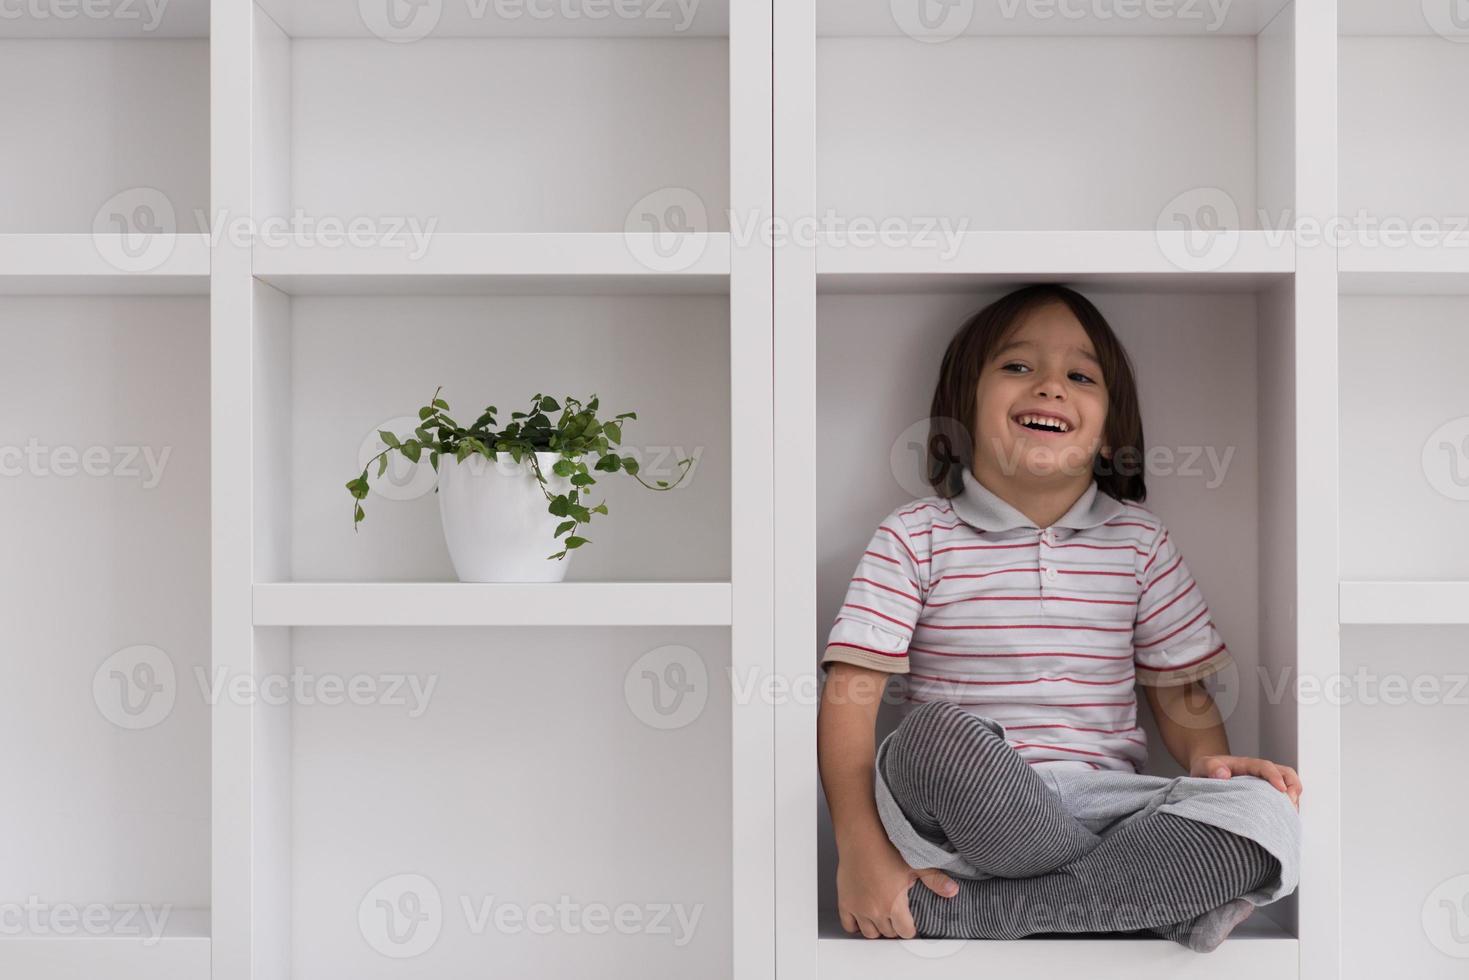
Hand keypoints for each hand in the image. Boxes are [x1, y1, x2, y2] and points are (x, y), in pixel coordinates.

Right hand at [837, 842, 958, 938]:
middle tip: (897, 917)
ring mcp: (858, 907)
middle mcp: (875, 910)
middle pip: (888, 933)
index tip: (910, 923)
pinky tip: (862, 918)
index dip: (910, 928)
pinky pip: (848, 925)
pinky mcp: (845, 901)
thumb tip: (952, 890)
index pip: (905, 932)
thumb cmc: (885, 847)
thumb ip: (935, 880)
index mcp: (894, 905)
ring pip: (869, 933)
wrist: (860, 836)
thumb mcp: (916, 864)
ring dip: (877, 928)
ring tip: (883, 918)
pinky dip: (855, 925)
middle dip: (894, 927)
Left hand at [1191, 753, 1301, 808]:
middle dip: (1293, 788)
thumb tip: (1223, 775)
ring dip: (1293, 799)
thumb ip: (1210, 767)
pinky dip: (1287, 807)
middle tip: (1291, 806)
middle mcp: (1260, 773)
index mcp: (1246, 765)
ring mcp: (1265, 784)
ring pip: (1289, 786)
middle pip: (1286, 774)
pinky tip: (1283, 819)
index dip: (1275, 777)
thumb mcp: (1203, 766)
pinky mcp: (1265, 795)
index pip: (1265, 767)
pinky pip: (1282, 798)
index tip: (1281, 790)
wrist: (1206, 774)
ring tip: (1289, 815)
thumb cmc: (1207, 770)